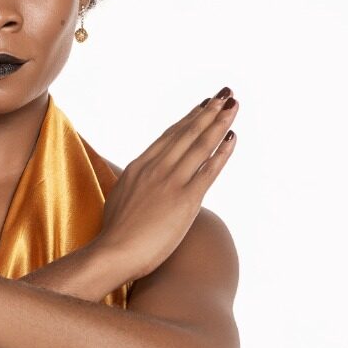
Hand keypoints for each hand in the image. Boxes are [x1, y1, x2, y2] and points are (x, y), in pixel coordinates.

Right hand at [97, 87, 238, 280]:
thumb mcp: (118, 198)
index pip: (169, 137)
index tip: (201, 106)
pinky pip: (209, 170)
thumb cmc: (114, 233)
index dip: (188, 120)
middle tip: (223, 95)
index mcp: (139, 166)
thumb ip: (130, 184)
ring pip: (200, 145)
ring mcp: (171, 181)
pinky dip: (222, 152)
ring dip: (218, 123)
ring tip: (232, 105)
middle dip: (207, 112)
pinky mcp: (186, 198)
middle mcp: (156, 168)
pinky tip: (232, 138)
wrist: (114, 251)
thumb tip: (132, 181)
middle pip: (187, 133)